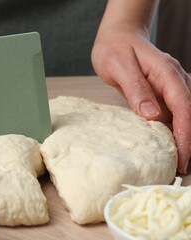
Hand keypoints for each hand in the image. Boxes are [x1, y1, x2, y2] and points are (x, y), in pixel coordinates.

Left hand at [92, 29, 190, 173]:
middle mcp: (173, 80)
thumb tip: (152, 115)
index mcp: (166, 73)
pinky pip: (169, 113)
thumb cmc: (115, 48)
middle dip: (187, 141)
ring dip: (180, 137)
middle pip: (188, 114)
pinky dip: (169, 129)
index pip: (183, 107)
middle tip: (181, 167)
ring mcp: (168, 87)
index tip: (183, 156)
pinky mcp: (159, 93)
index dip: (185, 133)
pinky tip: (164, 145)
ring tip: (175, 161)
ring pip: (181, 115)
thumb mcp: (120, 66)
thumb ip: (136, 88)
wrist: (116, 37)